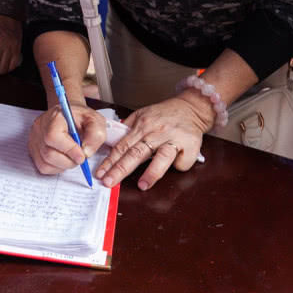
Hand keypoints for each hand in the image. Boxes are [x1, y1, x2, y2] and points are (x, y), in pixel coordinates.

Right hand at [29, 104, 105, 174]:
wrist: (72, 116)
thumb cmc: (82, 118)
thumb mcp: (95, 121)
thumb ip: (95, 135)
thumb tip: (86, 153)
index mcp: (55, 116)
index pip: (53, 136)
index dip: (68, 150)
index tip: (82, 156)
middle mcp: (40, 127)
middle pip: (48, 153)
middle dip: (68, 161)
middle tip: (80, 158)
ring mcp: (34, 139)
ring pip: (45, 163)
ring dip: (63, 166)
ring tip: (73, 157)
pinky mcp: (33, 149)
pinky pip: (42, 166)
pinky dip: (56, 168)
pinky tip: (64, 159)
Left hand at [96, 96, 211, 190]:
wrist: (191, 107)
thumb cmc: (165, 114)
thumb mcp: (143, 114)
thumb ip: (128, 128)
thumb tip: (111, 143)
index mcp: (142, 125)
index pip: (122, 146)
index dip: (110, 161)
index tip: (100, 174)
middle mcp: (156, 131)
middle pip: (136, 152)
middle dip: (120, 169)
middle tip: (109, 182)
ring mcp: (174, 138)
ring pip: (162, 156)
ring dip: (151, 172)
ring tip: (142, 185)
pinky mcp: (191, 144)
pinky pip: (183, 160)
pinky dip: (179, 165)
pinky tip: (175, 166)